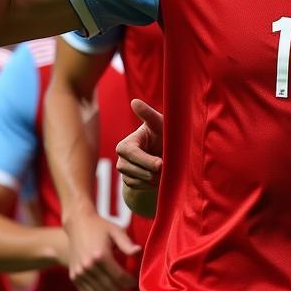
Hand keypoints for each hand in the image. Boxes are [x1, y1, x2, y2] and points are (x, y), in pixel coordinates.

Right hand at [63, 205, 135, 290]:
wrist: (77, 225)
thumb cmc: (100, 227)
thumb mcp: (116, 231)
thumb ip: (127, 244)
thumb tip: (139, 251)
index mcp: (101, 255)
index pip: (118, 276)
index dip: (128, 282)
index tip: (134, 284)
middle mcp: (88, 266)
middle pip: (108, 288)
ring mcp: (80, 273)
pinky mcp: (74, 277)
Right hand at [117, 99, 163, 217]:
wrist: (162, 153)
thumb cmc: (162, 134)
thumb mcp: (158, 124)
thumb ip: (148, 114)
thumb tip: (134, 102)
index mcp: (126, 144)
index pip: (130, 153)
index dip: (146, 160)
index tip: (161, 164)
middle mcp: (121, 159)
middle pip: (136, 171)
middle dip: (154, 171)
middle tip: (169, 167)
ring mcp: (124, 173)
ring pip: (140, 181)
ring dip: (156, 178)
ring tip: (167, 169)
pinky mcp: (130, 183)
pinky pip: (141, 188)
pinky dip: (153, 184)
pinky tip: (161, 177)